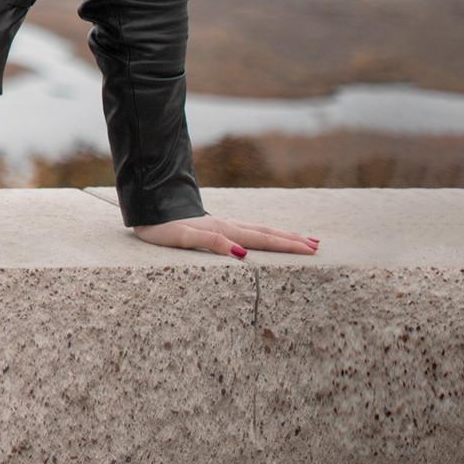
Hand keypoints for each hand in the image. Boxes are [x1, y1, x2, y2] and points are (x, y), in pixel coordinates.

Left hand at [131, 214, 320, 258]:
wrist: (147, 210)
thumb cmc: (161, 228)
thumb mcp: (181, 238)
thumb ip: (210, 243)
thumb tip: (240, 253)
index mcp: (223, 230)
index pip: (261, 240)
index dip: (285, 245)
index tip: (309, 250)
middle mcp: (227, 225)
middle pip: (266, 233)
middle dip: (291, 240)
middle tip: (316, 246)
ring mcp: (223, 224)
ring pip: (259, 230)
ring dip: (282, 235)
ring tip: (302, 239)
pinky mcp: (216, 226)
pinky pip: (249, 230)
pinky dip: (265, 234)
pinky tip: (267, 237)